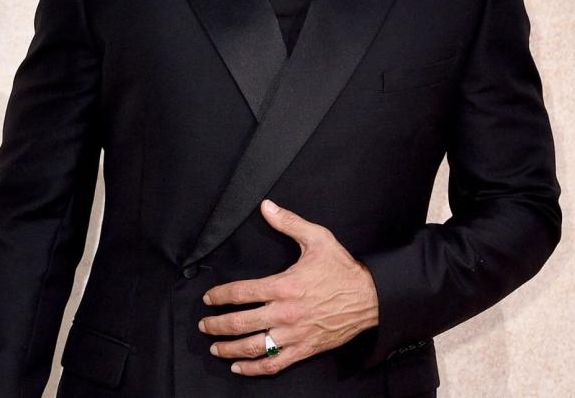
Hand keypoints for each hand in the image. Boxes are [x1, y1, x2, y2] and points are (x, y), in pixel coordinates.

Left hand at [197, 198, 379, 375]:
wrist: (370, 297)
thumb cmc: (342, 268)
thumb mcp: (317, 238)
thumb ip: (288, 223)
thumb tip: (266, 206)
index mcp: (283, 286)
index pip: (240, 293)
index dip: (219, 296)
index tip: (209, 298)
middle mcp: (284, 312)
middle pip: (240, 323)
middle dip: (216, 325)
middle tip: (204, 325)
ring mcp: (294, 334)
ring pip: (253, 347)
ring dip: (229, 348)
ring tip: (215, 347)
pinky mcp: (304, 349)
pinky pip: (274, 363)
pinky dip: (254, 368)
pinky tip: (240, 367)